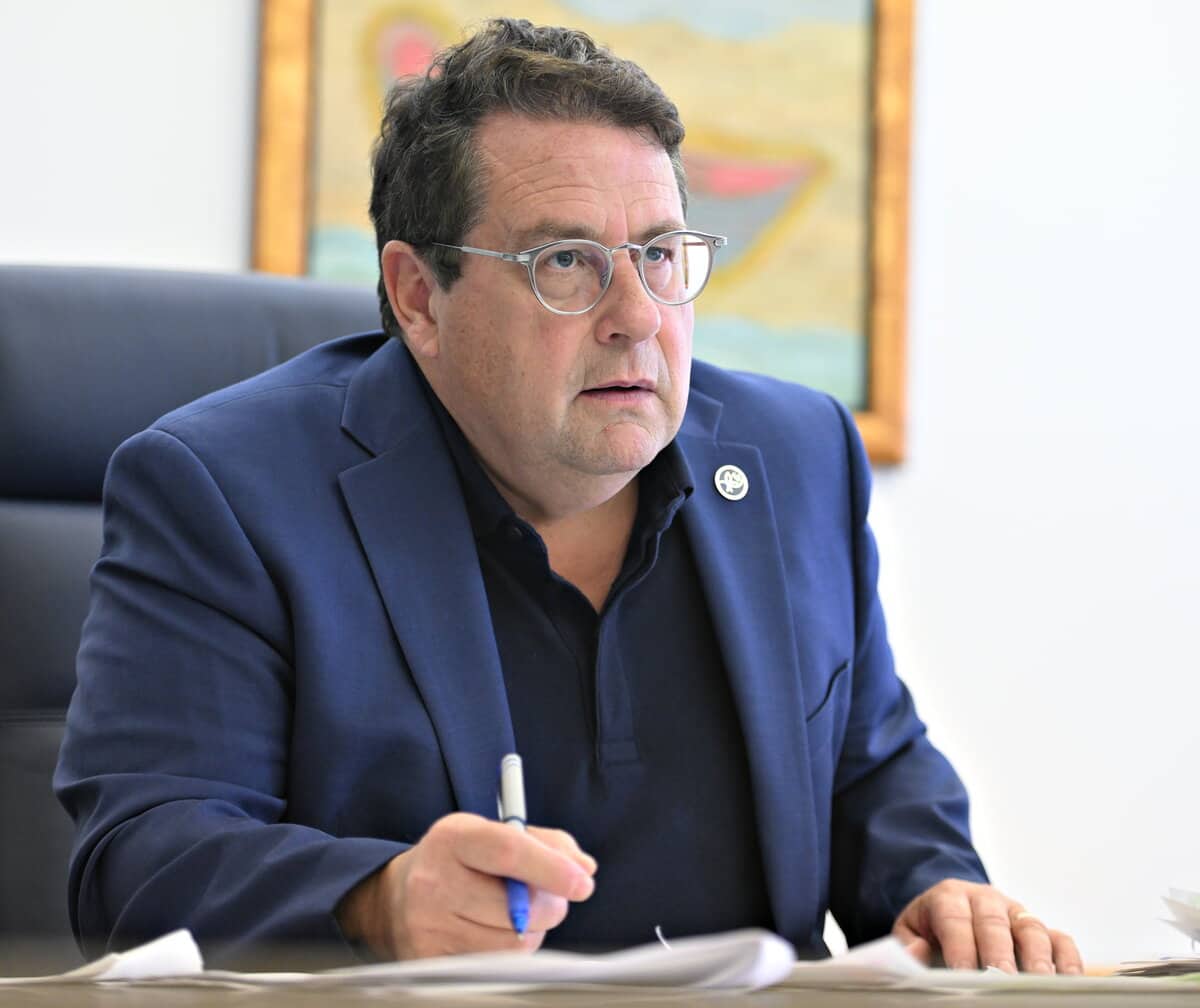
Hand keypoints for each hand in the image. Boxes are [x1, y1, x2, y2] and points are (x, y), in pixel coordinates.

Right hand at [337, 812, 596, 958]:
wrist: (395, 899)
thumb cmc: (460, 861)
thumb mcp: (493, 834)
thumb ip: (545, 843)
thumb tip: (585, 868)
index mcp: (453, 837)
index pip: (509, 852)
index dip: (552, 869)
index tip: (583, 883)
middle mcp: (434, 881)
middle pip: (518, 908)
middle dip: (550, 906)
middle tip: (551, 899)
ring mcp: (428, 927)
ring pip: (513, 944)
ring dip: (532, 932)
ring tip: (517, 915)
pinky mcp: (430, 964)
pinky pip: (496, 967)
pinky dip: (510, 953)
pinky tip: (496, 934)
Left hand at [892, 879, 1081, 973]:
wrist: (948, 909)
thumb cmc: (929, 928)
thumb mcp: (908, 932)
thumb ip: (908, 945)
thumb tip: (919, 953)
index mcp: (949, 896)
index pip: (955, 919)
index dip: (960, 946)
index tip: (964, 973)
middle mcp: (986, 900)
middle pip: (994, 923)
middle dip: (999, 953)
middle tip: (1002, 980)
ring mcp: (1015, 913)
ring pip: (1031, 928)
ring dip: (1037, 957)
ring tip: (1039, 983)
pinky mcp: (1038, 928)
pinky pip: (1059, 938)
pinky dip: (1068, 958)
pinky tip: (1069, 981)